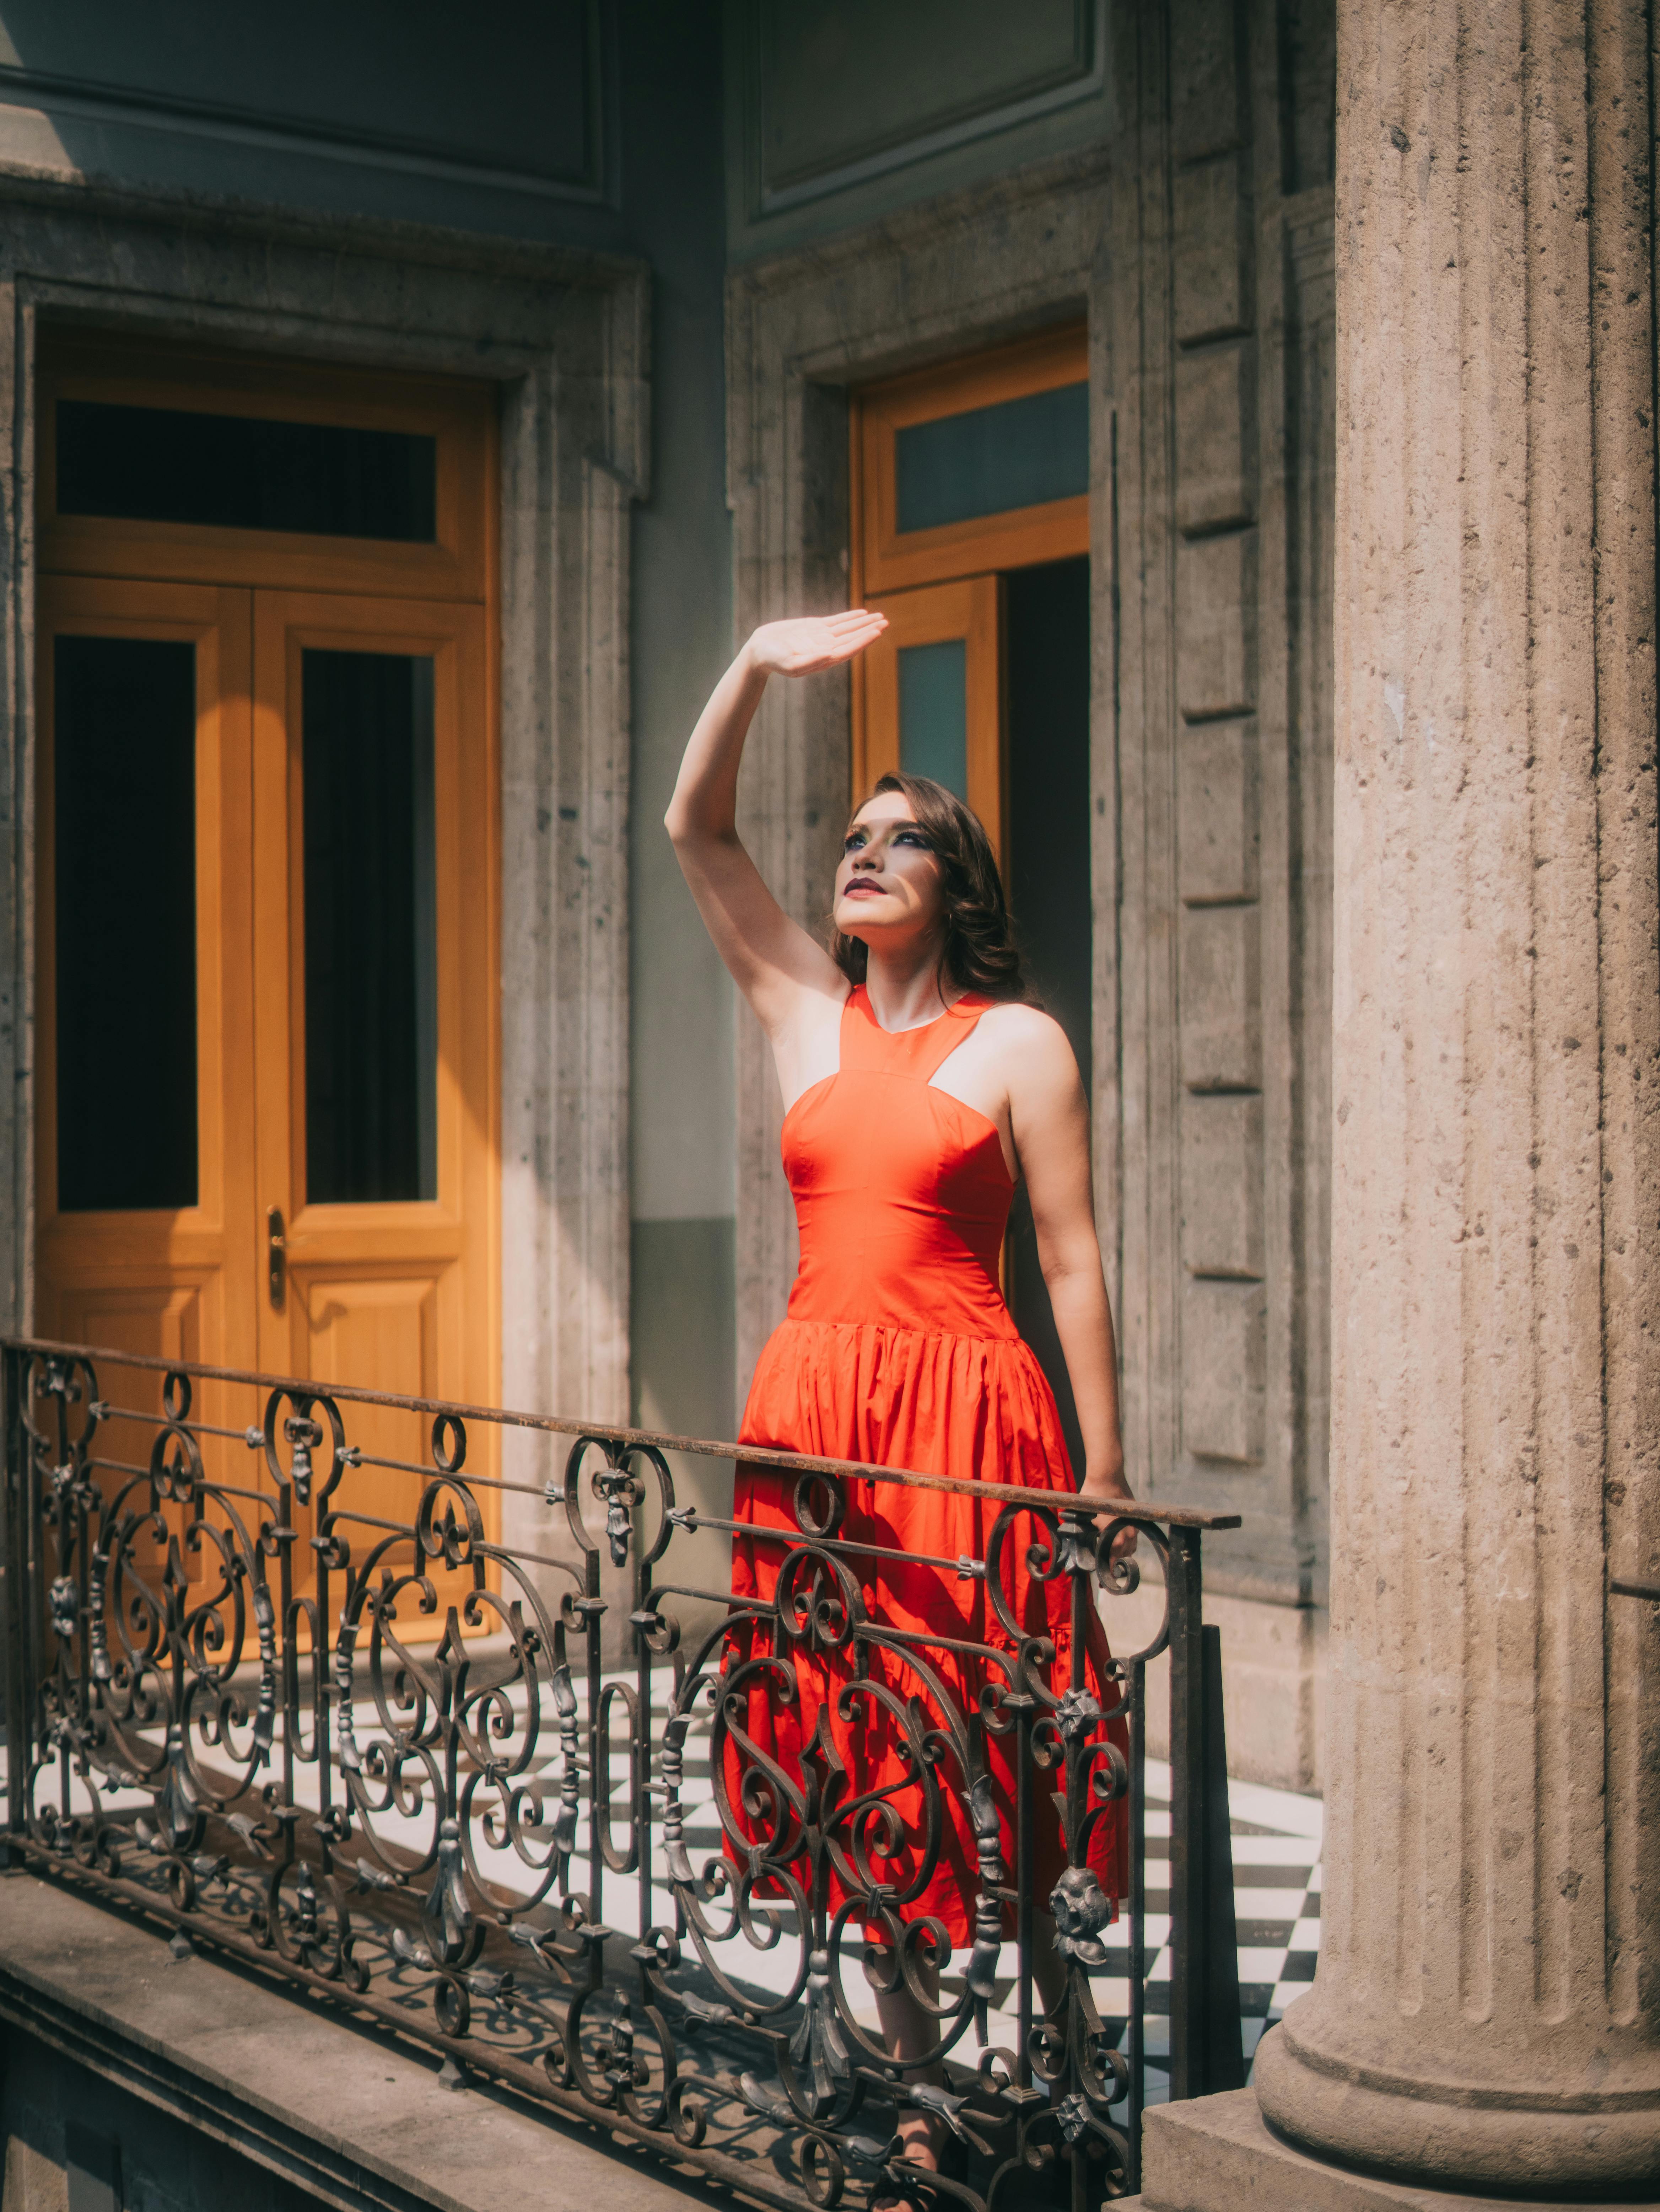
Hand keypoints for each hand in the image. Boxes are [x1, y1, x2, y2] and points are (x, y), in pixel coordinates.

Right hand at [743, 611, 885, 678]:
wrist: (759, 651)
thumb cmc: (772, 660)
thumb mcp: (789, 664)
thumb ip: (810, 661)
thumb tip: (831, 655)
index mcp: (823, 659)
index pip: (849, 649)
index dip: (863, 640)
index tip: (877, 631)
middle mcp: (826, 649)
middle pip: (853, 638)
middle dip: (869, 630)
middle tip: (886, 622)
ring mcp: (822, 638)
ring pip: (848, 629)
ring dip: (864, 623)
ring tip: (880, 616)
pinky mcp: (815, 628)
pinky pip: (837, 621)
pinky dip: (850, 617)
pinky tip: (862, 613)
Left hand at [1076, 1477, 1138, 1567]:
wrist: (1107, 1476)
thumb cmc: (1092, 1498)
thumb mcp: (1085, 1521)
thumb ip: (1086, 1538)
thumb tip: (1081, 1550)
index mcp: (1117, 1540)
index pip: (1114, 1564)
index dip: (1109, 1574)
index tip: (1104, 1582)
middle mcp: (1129, 1535)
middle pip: (1124, 1557)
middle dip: (1116, 1563)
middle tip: (1106, 1567)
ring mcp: (1134, 1525)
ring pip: (1131, 1546)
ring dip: (1122, 1552)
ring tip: (1112, 1554)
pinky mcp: (1135, 1516)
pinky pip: (1133, 1535)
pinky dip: (1127, 1540)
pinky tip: (1118, 1537)